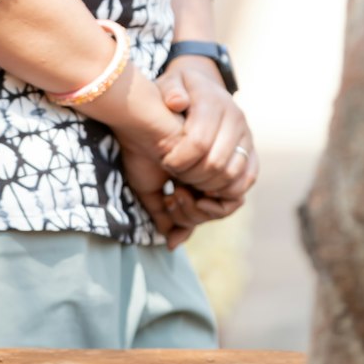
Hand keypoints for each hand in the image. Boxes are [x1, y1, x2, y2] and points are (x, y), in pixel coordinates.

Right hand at [120, 142, 242, 247]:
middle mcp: (212, 172)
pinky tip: (181, 190)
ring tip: (173, 192)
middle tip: (169, 199)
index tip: (167, 204)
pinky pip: (223, 198)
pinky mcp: (222, 158)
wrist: (140, 120)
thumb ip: (165, 215)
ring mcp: (219, 165)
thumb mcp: (150, 189)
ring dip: (192, 210)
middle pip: (217, 213)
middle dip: (190, 216)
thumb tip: (173, 243)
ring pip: (220, 208)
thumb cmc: (141, 149)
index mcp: (199, 177)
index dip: (190, 218)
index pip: (208, 212)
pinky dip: (199, 204)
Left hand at [156, 57, 258, 200]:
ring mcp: (247, 135)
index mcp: (214, 101)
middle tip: (175, 175)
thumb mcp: (169, 82)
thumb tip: (177, 102)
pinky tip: (207, 189)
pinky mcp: (253, 150)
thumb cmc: (179, 91)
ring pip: (232, 173)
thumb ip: (170, 90)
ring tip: (188, 181)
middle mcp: (235, 117)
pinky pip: (248, 177)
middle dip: (191, 175)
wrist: (203, 91)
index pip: (199, 141)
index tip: (165, 163)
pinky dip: (228, 190)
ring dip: (207, 184)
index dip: (180, 159)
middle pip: (216, 161)